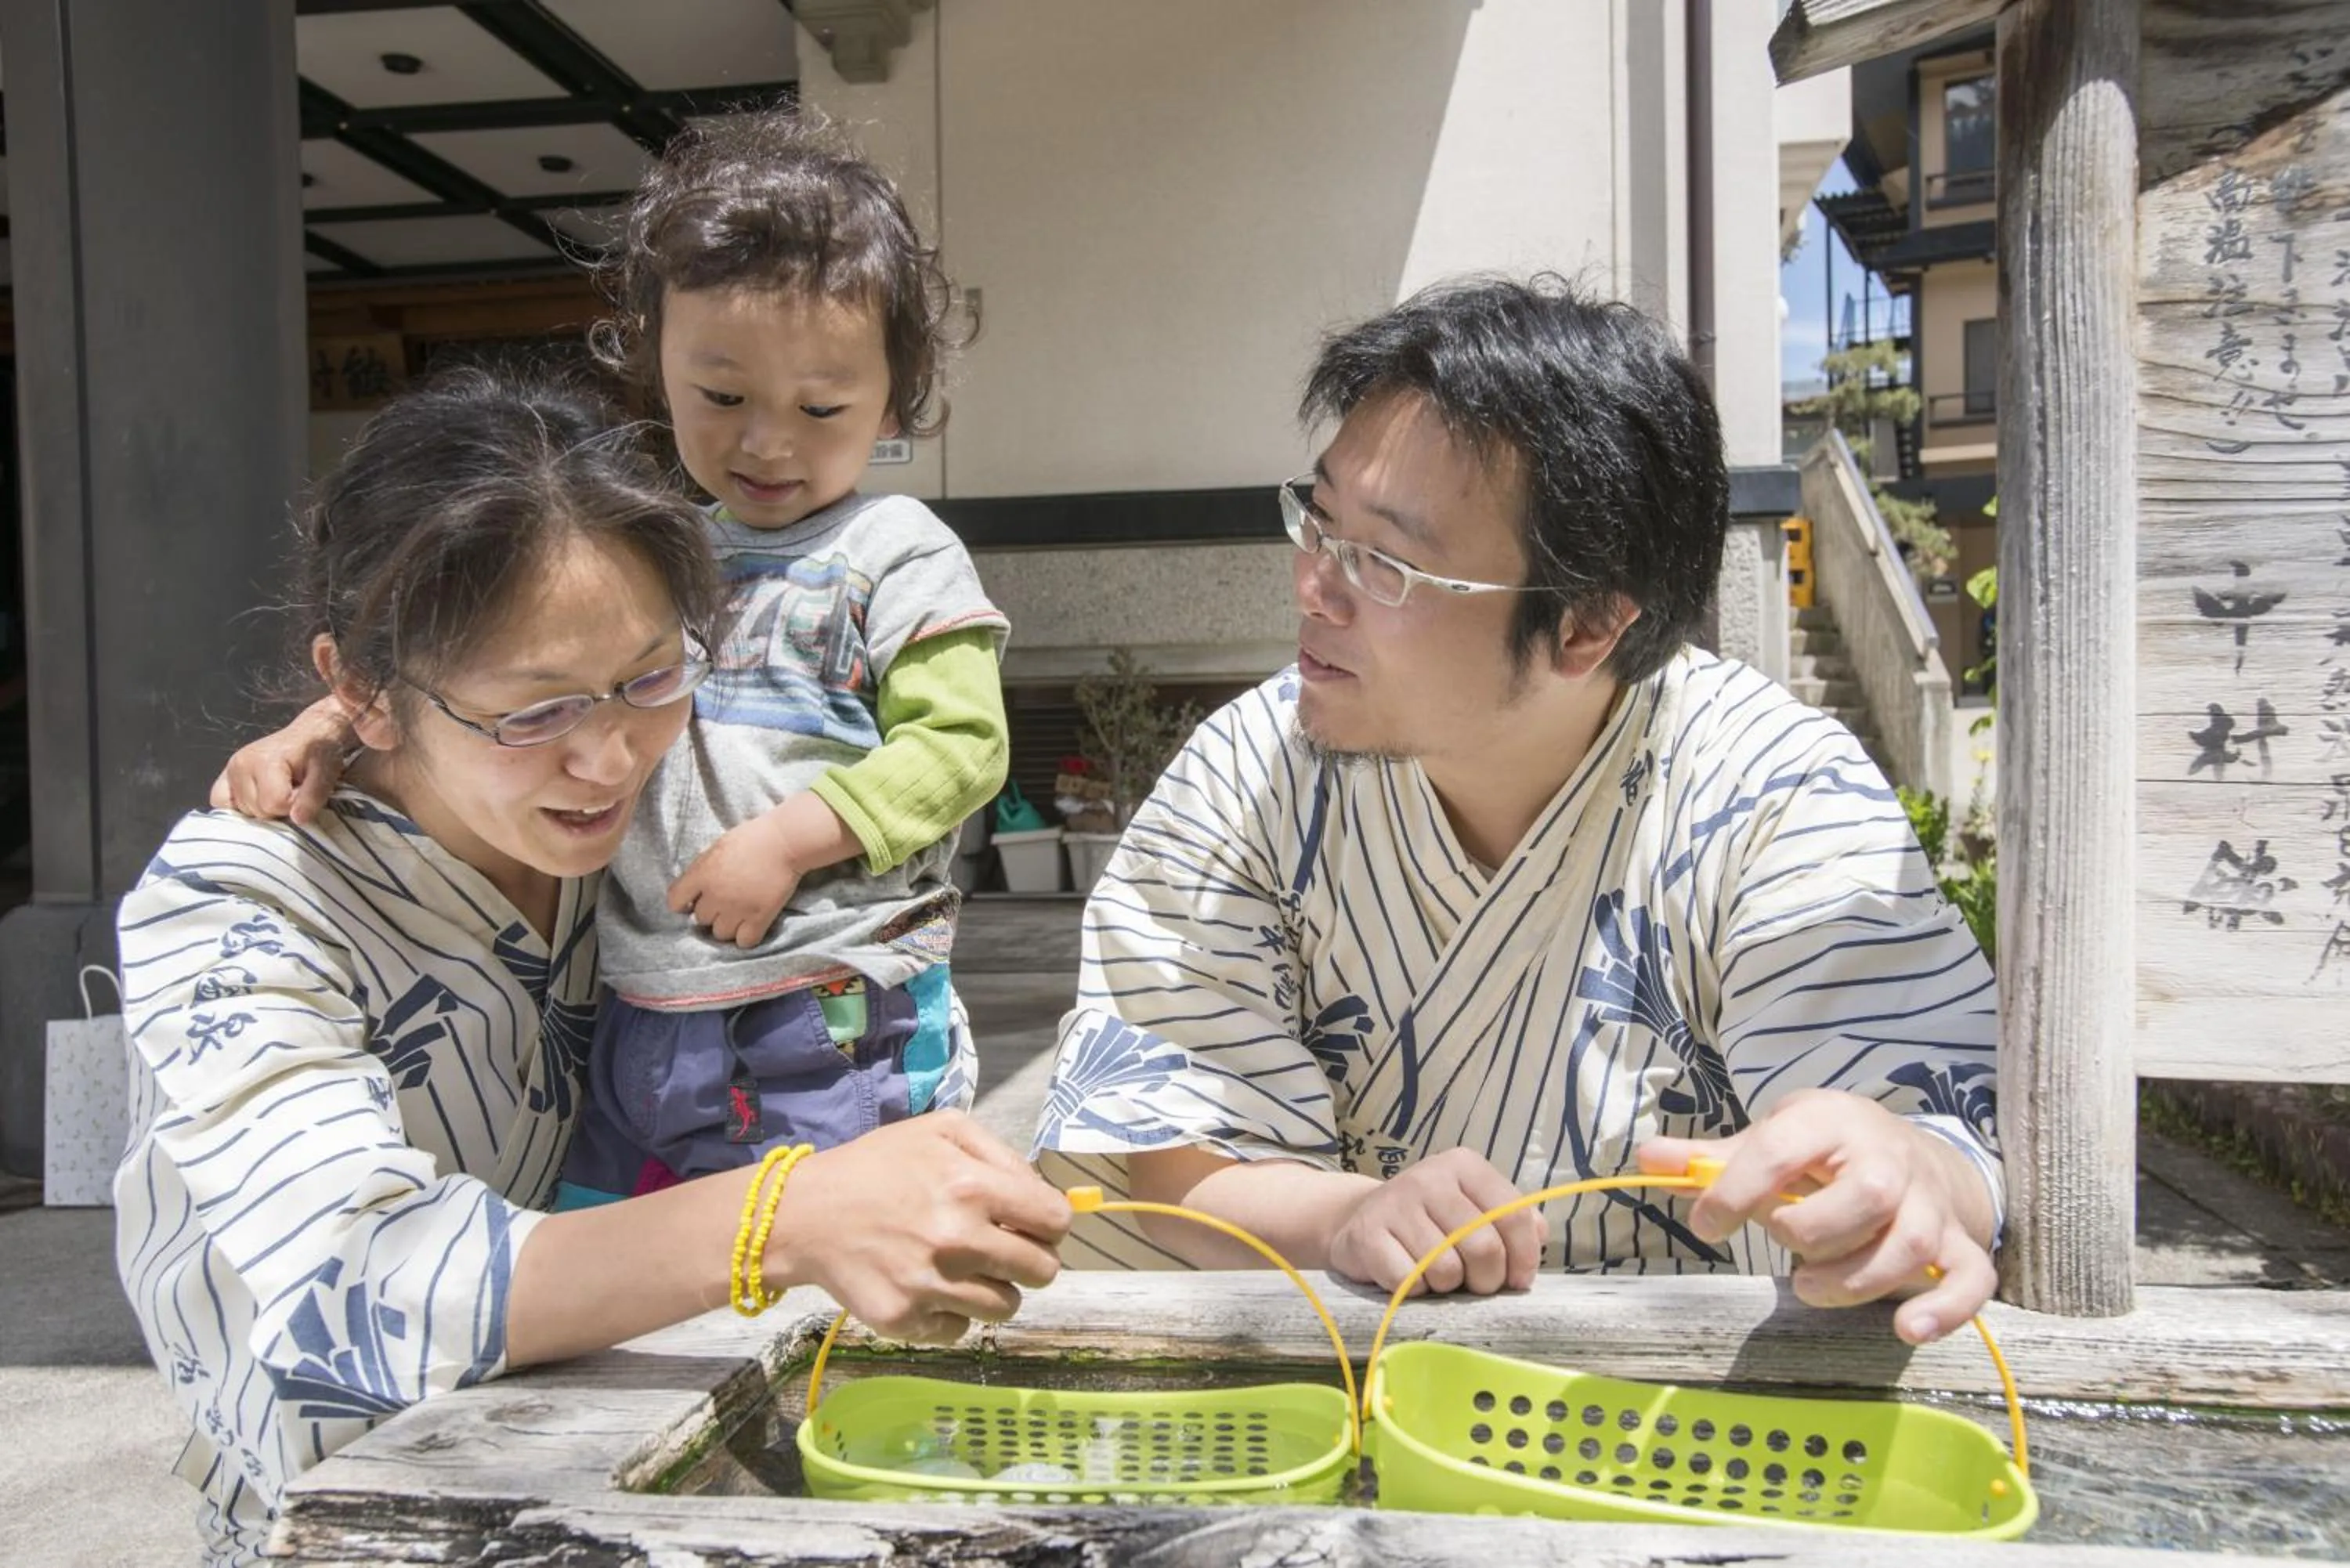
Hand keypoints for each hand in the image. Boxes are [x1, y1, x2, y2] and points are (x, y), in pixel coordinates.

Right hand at [210, 696, 350, 825]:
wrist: (311, 732)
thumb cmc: (320, 749)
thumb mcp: (326, 771)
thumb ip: (313, 796)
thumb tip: (298, 820)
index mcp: (262, 761)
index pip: (275, 804)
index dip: (295, 804)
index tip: (304, 789)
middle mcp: (239, 765)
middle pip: (258, 812)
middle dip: (279, 808)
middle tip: (293, 788)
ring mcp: (230, 771)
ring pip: (244, 813)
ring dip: (264, 808)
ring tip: (279, 790)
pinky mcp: (226, 777)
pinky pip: (222, 804)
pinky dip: (241, 808)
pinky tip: (259, 798)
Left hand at [670, 815, 800, 947]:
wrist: (785, 841)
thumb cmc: (752, 838)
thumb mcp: (717, 847)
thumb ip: (702, 870)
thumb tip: (693, 890)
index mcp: (702, 874)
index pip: (675, 901)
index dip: (682, 903)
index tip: (691, 902)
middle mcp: (716, 895)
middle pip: (701, 919)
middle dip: (711, 912)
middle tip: (725, 902)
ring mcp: (737, 908)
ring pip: (720, 934)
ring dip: (727, 926)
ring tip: (739, 915)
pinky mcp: (759, 917)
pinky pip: (744, 942)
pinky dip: (746, 937)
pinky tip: (751, 925)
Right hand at [766, 1113, 1070, 1343]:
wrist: (806, 1214)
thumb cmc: (879, 1166)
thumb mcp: (942, 1130)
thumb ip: (1002, 1155)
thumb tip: (1043, 1196)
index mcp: (972, 1187)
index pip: (1055, 1222)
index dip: (1050, 1223)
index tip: (1032, 1224)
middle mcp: (957, 1241)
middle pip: (1042, 1272)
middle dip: (1029, 1259)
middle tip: (1000, 1248)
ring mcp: (930, 1286)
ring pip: (1006, 1307)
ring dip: (993, 1288)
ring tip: (962, 1268)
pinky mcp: (905, 1320)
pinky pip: (960, 1330)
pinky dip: (951, 1314)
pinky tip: (928, 1287)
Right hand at [1328, 1147, 1540, 1296]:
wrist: (1359, 1218)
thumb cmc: (1430, 1219)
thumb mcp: (1474, 1207)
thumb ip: (1512, 1219)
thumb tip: (1540, 1235)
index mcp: (1464, 1166)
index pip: (1513, 1216)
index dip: (1524, 1257)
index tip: (1519, 1280)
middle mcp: (1430, 1177)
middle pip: (1484, 1248)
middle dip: (1487, 1280)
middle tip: (1476, 1284)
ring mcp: (1395, 1204)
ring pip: (1447, 1270)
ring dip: (1448, 1286)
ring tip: (1438, 1276)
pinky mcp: (1367, 1234)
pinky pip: (1409, 1280)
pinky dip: (1415, 1290)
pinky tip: (1410, 1276)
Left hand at [1640, 1087, 1998, 1345]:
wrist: (1908, 1151)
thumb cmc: (1824, 1150)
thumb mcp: (1770, 1138)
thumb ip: (1709, 1159)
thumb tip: (1647, 1157)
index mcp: (1830, 1123)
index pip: (1782, 1152)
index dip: (1735, 1192)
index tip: (1707, 1225)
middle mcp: (1889, 1161)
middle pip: (1860, 1201)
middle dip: (1806, 1234)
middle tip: (1780, 1241)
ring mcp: (1928, 1206)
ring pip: (1904, 1248)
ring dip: (1851, 1281)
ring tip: (1808, 1287)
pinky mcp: (1957, 1245)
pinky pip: (1969, 1280)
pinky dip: (1944, 1309)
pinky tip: (1906, 1328)